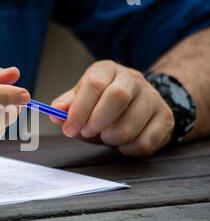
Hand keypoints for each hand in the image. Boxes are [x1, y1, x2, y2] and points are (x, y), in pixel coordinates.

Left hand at [50, 61, 174, 156]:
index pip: (94, 83)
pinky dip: (127, 149)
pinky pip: (144, 142)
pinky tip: (122, 143)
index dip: (79, 109)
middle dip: (97, 121)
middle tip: (86, 133)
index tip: (69, 129)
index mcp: (108, 70)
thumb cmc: (102, 104)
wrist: (139, 105)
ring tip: (105, 137)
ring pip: (130, 124)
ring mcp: (153, 98)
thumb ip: (68, 106)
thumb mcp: (82, 99)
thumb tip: (55, 112)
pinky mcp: (165, 119)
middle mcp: (133, 79)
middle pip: (117, 96)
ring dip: (111, 138)